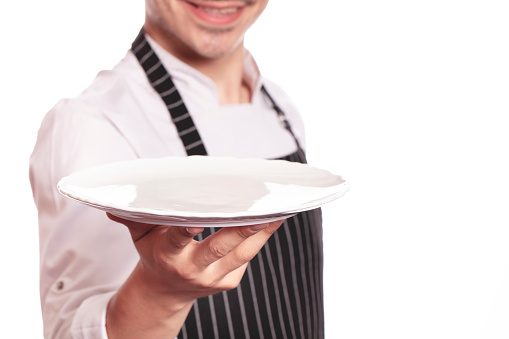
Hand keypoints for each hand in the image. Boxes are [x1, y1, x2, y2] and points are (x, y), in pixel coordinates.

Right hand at [105, 213, 284, 338]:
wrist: (167, 290)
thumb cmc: (156, 254)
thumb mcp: (141, 236)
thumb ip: (132, 218)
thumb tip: (111, 205)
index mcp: (169, 255)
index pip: (179, 239)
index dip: (189, 230)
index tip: (200, 219)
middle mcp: (193, 269)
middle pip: (221, 247)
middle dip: (243, 229)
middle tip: (263, 209)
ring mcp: (214, 279)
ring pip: (243, 253)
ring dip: (263, 231)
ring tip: (280, 210)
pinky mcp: (230, 281)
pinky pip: (248, 257)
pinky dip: (260, 238)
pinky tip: (271, 220)